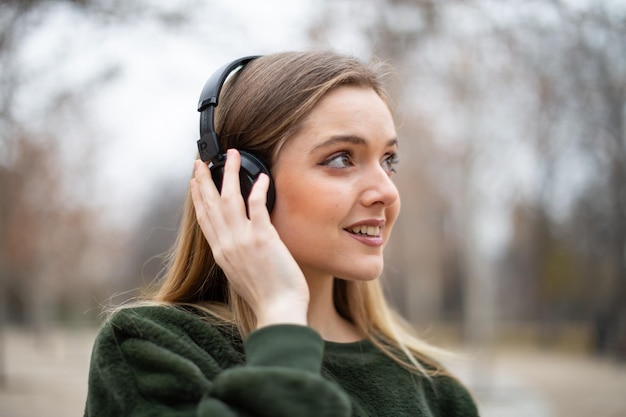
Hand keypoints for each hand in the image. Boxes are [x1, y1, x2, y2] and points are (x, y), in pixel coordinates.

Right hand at [190, 149, 308, 327]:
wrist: (278, 311)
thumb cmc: (266, 298)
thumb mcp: (241, 275)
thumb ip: (237, 256)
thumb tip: (240, 245)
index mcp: (221, 253)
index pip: (205, 219)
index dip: (198, 198)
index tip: (195, 182)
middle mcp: (227, 244)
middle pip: (211, 204)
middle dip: (204, 180)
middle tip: (200, 161)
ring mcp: (243, 240)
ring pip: (229, 199)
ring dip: (229, 174)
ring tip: (231, 156)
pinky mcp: (262, 238)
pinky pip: (257, 206)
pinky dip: (258, 189)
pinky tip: (261, 177)